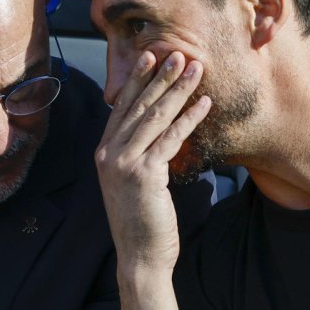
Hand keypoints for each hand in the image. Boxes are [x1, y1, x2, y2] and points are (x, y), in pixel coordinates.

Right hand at [95, 50, 209, 275]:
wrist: (140, 256)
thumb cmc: (141, 221)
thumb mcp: (132, 182)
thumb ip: (138, 155)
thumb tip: (157, 130)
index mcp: (104, 152)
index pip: (121, 108)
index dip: (136, 80)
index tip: (150, 57)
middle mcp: (109, 153)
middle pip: (138, 107)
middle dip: (160, 78)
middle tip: (179, 54)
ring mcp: (124, 163)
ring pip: (155, 117)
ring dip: (178, 90)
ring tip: (195, 70)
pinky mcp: (144, 174)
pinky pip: (170, 139)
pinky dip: (190, 119)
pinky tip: (205, 105)